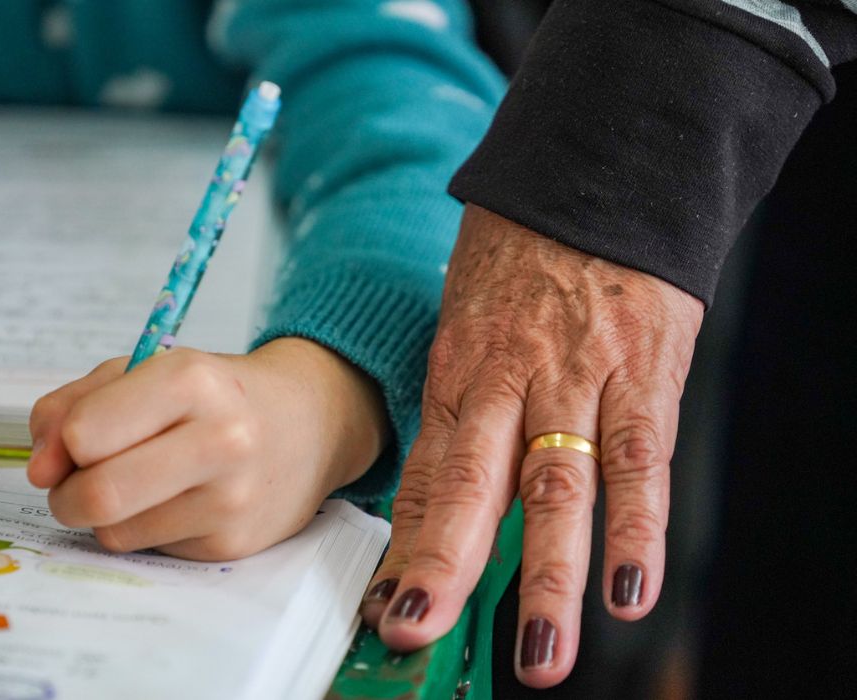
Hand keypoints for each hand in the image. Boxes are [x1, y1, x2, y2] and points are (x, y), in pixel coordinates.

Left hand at [26, 338, 388, 559]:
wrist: (307, 424)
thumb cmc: (210, 395)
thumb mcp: (142, 372)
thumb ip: (72, 406)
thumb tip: (40, 470)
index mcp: (190, 380)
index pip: (86, 434)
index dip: (61, 446)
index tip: (71, 445)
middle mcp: (220, 438)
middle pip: (98, 494)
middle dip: (66, 495)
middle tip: (73, 484)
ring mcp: (232, 497)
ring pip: (116, 531)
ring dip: (101, 517)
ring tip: (130, 486)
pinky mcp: (234, 544)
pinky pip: (148, 550)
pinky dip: (142, 530)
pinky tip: (172, 503)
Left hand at [360, 206, 702, 686]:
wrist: (598, 178)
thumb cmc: (525, 262)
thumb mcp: (471, 324)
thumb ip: (464, 411)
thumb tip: (438, 499)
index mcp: (458, 373)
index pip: (425, 474)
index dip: (405, 545)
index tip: (387, 606)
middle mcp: (508, 382)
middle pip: (470, 484)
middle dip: (443, 566)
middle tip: (418, 632)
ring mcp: (577, 380)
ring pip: (557, 489)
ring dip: (547, 577)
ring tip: (540, 655)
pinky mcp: (643, 377)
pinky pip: (640, 462)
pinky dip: (638, 530)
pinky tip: (630, 590)